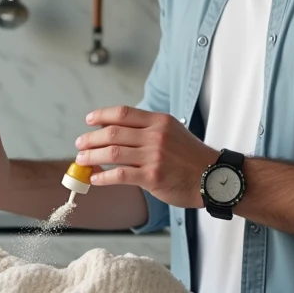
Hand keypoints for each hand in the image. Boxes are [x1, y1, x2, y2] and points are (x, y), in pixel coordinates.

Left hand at [74, 106, 215, 208]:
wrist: (213, 178)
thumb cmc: (190, 157)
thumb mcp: (173, 132)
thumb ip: (148, 129)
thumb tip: (115, 130)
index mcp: (159, 121)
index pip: (123, 113)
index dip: (101, 115)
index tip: (89, 121)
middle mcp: (156, 136)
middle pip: (112, 132)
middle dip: (90, 138)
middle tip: (80, 144)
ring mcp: (154, 156)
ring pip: (112, 153)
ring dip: (92, 156)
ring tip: (82, 160)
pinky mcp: (152, 177)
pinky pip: (120, 175)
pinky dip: (103, 177)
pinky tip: (95, 179)